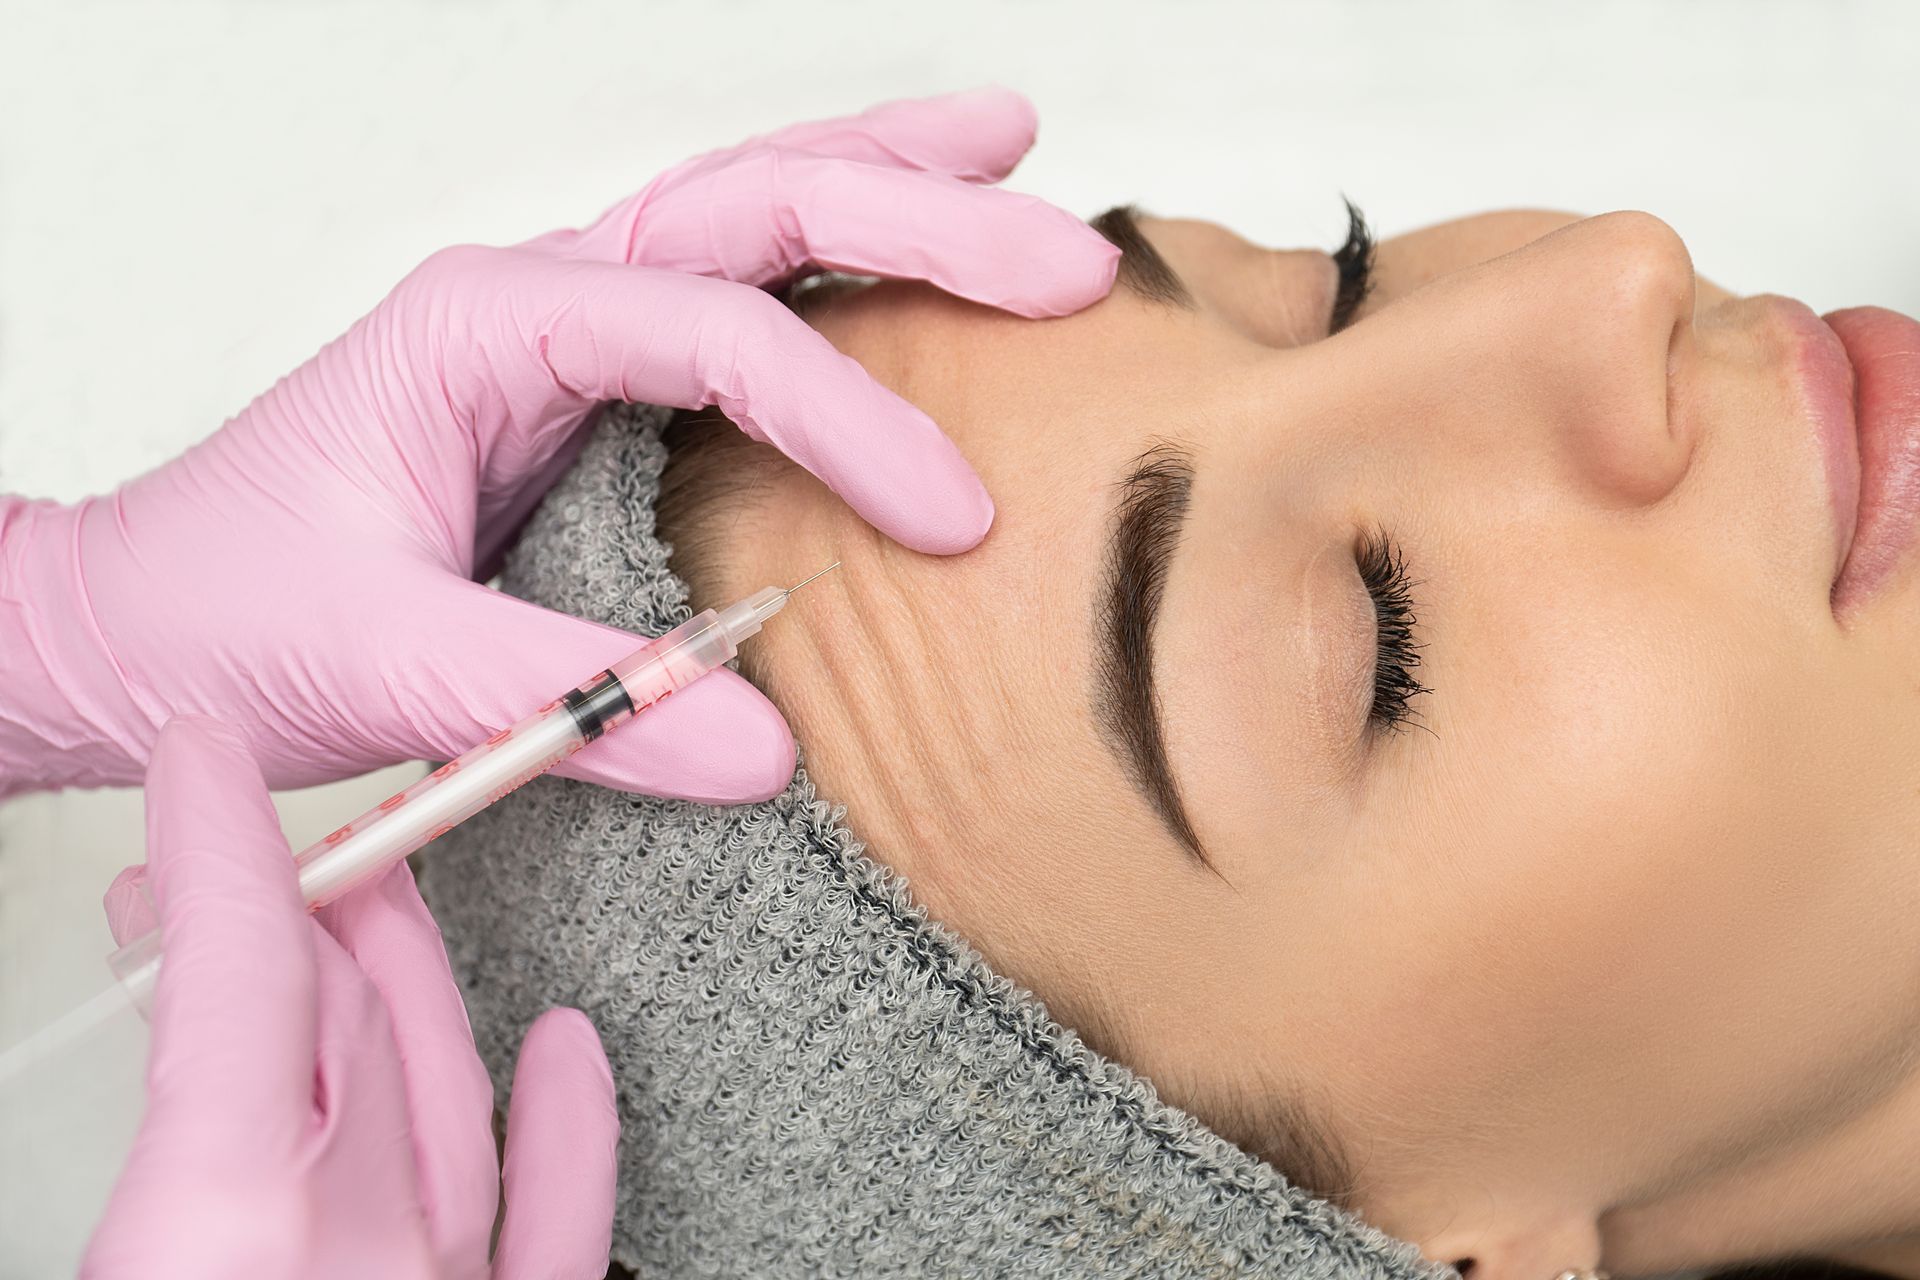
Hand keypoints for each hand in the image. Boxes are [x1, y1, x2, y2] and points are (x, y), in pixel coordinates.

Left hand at [0, 89, 1118, 802]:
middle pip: (754, 205)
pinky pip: (730, 301)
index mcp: (483, 326)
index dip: (848, 416)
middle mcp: (534, 299)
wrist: (141, 626)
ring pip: (747, 212)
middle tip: (1063, 261)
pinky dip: (829, 270)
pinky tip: (900, 265)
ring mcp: (565, 333)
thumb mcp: (387, 662)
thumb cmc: (228, 615)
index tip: (951, 517)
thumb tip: (763, 747)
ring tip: (1012, 156)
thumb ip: (570, 697)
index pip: (711, 334)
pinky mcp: (586, 392)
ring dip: (885, 183)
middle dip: (919, 218)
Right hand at [84, 716, 618, 1279]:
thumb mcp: (102, 1266)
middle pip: (348, 1012)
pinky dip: (566, 1120)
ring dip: (407, 974)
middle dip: (293, 904)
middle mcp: (365, 1251)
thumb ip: (136, 1155)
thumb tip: (175, 1075)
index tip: (207, 767)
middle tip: (247, 850)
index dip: (223, 850)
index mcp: (231, 1227)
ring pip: (450, 1084)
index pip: (244, 977)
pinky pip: (564, 1216)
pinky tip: (566, 1043)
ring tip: (370, 898)